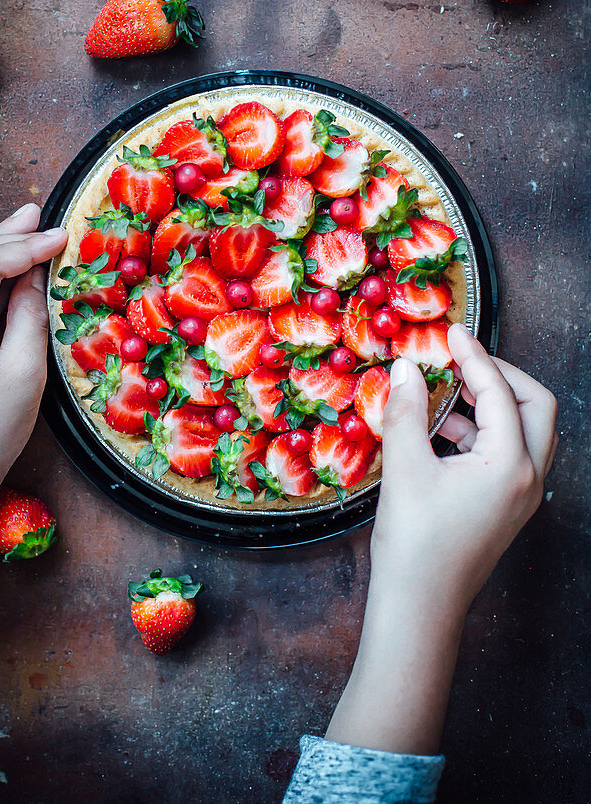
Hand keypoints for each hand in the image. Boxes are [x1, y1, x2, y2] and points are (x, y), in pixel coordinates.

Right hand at [372, 322, 557, 612]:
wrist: (419, 608)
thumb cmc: (415, 545)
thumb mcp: (405, 468)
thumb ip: (406, 411)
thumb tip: (405, 368)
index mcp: (511, 465)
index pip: (500, 392)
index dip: (474, 357)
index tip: (452, 332)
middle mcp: (529, 479)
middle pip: (536, 406)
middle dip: (500, 376)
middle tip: (462, 360)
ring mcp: (523, 496)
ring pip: (527, 431)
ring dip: (492, 404)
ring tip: (443, 395)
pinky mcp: (508, 507)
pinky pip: (510, 454)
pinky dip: (483, 432)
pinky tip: (440, 433)